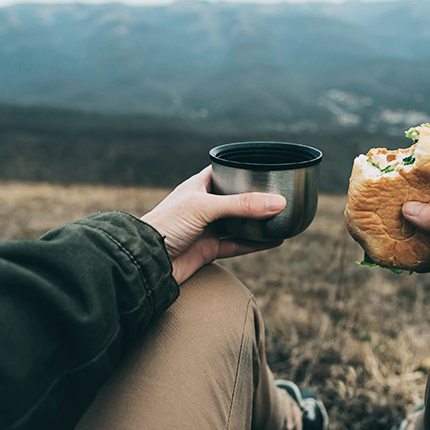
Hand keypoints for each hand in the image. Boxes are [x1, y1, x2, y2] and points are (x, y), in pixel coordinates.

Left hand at [141, 167, 285, 284]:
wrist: (146, 262)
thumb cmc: (166, 225)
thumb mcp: (205, 207)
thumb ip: (242, 205)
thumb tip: (279, 203)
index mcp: (198, 186)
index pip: (224, 171)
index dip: (242, 168)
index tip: (265, 167)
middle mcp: (203, 206)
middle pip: (236, 199)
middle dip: (256, 199)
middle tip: (281, 195)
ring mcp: (207, 228)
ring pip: (239, 223)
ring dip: (259, 222)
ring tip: (284, 217)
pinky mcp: (209, 250)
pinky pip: (238, 245)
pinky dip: (256, 243)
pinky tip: (275, 240)